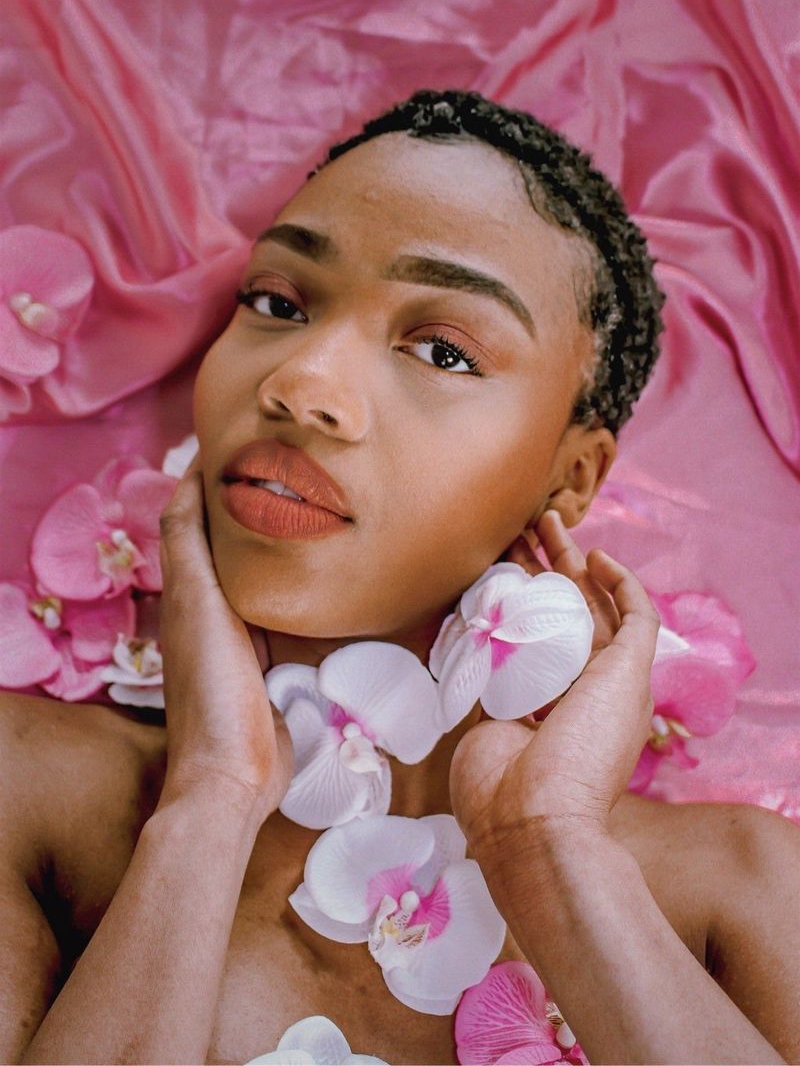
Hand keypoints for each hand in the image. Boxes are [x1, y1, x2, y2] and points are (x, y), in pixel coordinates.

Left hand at [157, 465, 292, 824]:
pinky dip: (310, 589)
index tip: (241, 437)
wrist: (234, 773)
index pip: (194, 520)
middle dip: (257, 505)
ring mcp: (250, 640)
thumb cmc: (211, 688)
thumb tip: (192, 482)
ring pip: (268, 577)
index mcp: (188, 593)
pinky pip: (296, 615)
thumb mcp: (197, 606)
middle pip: (234, 545)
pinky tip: (340, 579)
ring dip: (287, 545)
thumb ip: (189, 548)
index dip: (210, 478)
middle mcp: (216, 611)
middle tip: (296, 465)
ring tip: (322, 507)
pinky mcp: (282, 667)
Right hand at [449, 510, 658, 857]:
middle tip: (532, 522)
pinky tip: (475, 593)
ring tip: (501, 545)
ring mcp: (527, 693)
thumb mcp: (631, 676)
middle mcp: (570, 682)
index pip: (602, 610)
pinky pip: (486, 653)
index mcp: (610, 678)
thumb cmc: (587, 746)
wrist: (531, 816)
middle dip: (548, 564)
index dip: (593, 572)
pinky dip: (483, 622)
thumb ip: (634, 621)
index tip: (578, 544)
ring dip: (513, 585)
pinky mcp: (488, 705)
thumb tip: (608, 574)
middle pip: (559, 608)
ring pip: (521, 624)